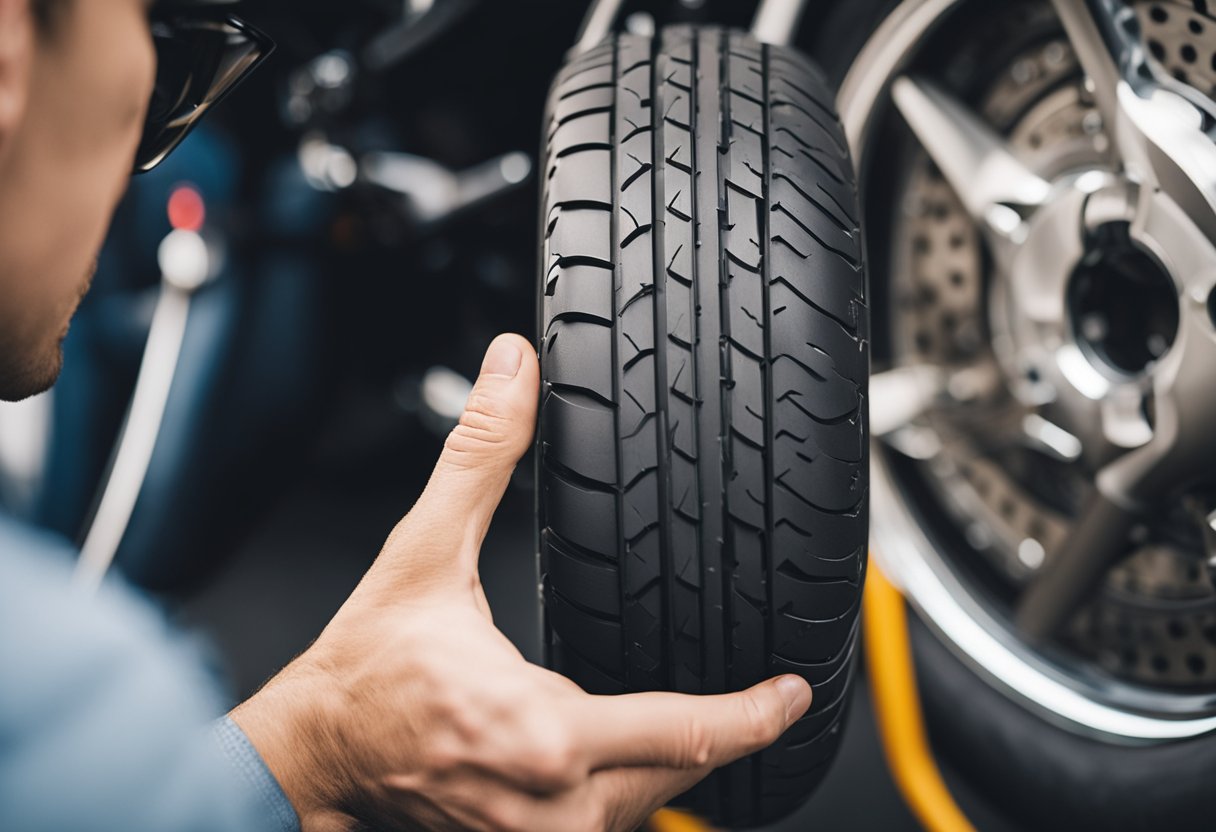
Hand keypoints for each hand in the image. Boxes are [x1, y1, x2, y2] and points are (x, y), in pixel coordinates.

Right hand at [231, 334, 812, 831]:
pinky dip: (628, 789)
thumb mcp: (424, 553)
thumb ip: (482, 456)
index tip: (792, 693)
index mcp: (540, 729)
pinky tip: (628, 756)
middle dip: (723, 734)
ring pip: (644, 808)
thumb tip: (515, 372)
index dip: (755, 714)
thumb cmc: (363, 670)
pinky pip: (602, 828)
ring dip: (674, 763)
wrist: (311, 755)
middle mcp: (548, 803)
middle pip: (680, 775)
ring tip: (703, 718)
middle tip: (763, 696)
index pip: (687, 732)